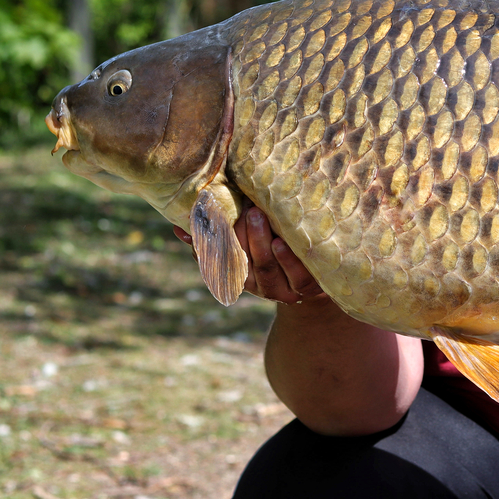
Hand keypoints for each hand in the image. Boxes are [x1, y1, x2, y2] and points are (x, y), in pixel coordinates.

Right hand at [172, 205, 324, 303]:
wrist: (320, 279)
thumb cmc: (277, 254)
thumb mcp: (249, 247)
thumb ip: (217, 238)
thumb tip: (178, 229)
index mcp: (244, 277)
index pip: (225, 261)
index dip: (222, 240)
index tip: (220, 216)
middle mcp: (262, 286)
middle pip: (246, 262)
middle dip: (243, 235)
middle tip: (245, 208)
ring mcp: (285, 290)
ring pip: (267, 268)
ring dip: (261, 241)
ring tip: (258, 214)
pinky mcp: (310, 288)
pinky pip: (296, 275)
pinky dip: (287, 258)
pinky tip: (281, 241)